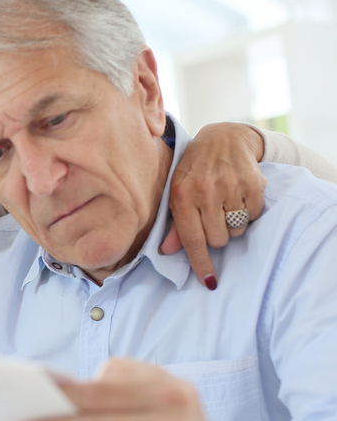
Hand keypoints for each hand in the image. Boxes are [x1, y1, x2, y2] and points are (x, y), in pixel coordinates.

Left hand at [163, 122, 266, 289]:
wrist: (223, 139)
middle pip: (217, 239)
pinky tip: (240, 196)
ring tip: (226, 204)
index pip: (191, 239)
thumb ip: (175, 224)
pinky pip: (254, 215)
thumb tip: (167, 252)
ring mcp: (230, 185)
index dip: (201, 263)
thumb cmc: (194, 172)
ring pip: (236, 230)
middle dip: (217, 236)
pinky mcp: (253, 182)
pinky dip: (249, 212)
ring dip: (233, 225)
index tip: (210, 281)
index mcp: (181, 196)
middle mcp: (204, 191)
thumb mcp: (177, 194)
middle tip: (213, 217)